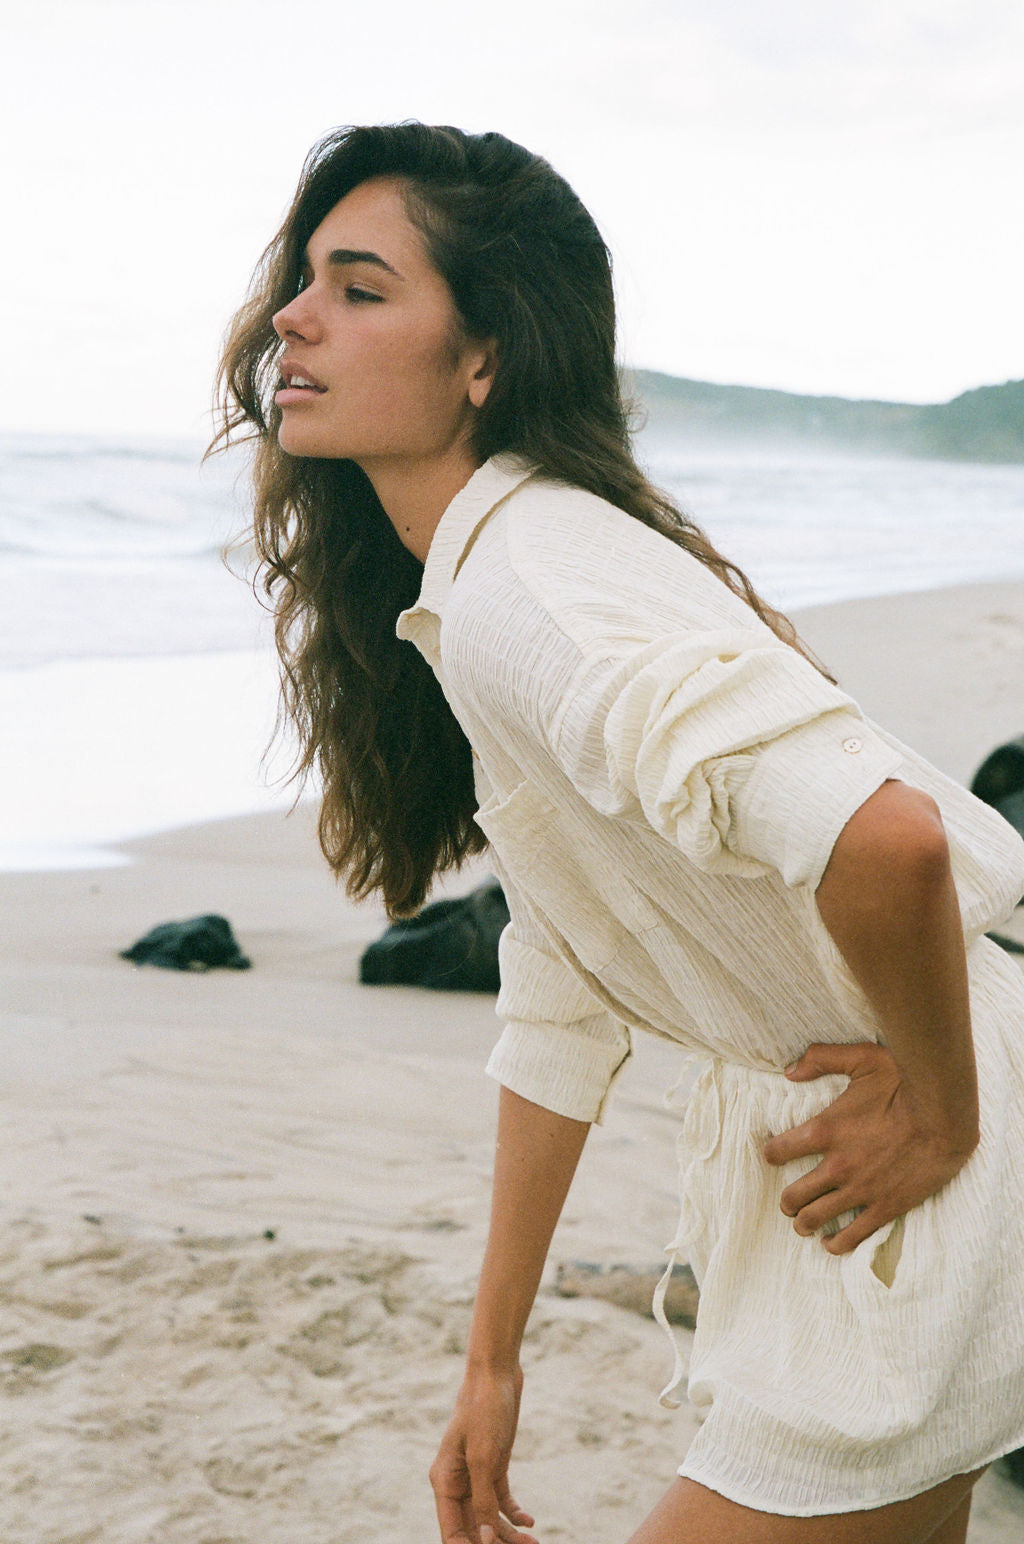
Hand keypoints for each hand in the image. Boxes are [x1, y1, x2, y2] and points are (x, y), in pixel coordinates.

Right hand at [430, 1366, 537, 1543]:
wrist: (497, 1374)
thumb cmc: (484, 1410)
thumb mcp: (484, 1458)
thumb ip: (482, 1500)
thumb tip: (485, 1540)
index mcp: (444, 1481)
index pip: (452, 1532)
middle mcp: (457, 1482)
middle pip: (473, 1528)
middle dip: (494, 1543)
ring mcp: (475, 1474)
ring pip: (488, 1517)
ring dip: (509, 1533)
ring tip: (534, 1542)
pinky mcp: (492, 1465)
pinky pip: (500, 1500)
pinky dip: (514, 1513)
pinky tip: (530, 1520)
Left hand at [763, 1041, 978, 1254]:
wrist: (945, 1118)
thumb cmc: (904, 1084)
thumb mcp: (862, 1059)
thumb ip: (822, 1058)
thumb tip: (790, 1070)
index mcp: (824, 1130)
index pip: (778, 1151)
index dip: (771, 1154)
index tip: (774, 1156)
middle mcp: (836, 1165)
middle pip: (793, 1195)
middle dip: (787, 1201)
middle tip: (789, 1203)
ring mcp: (859, 1190)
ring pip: (815, 1219)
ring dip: (804, 1223)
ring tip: (803, 1224)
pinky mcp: (884, 1207)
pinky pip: (852, 1235)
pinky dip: (836, 1243)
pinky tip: (831, 1243)